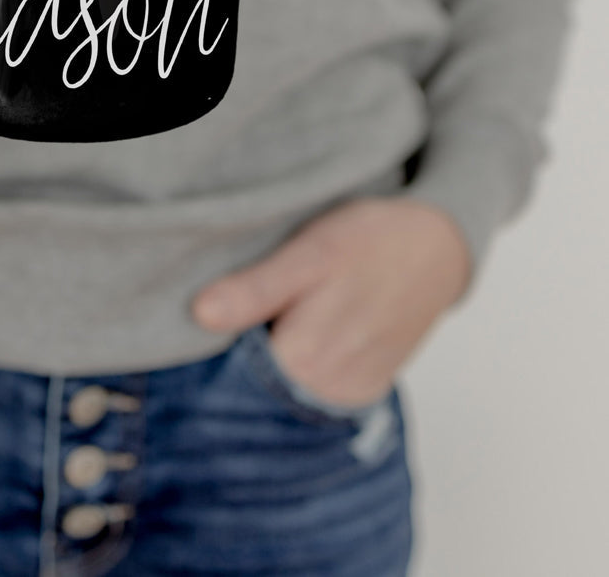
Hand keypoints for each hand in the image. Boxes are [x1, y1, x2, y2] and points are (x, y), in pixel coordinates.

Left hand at [190, 197, 472, 406]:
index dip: (208, 345)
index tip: (203, 314)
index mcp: (304, 360)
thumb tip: (200, 315)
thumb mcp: (308, 253)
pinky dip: (299, 363)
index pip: (228, 374)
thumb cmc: (368, 240)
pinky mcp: (364, 389)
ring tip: (280, 309)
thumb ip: (255, 290)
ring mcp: (349, 394)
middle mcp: (328, 391)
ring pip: (283, 388)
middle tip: (248, 302)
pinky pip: (314, 388)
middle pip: (254, 385)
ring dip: (269, 357)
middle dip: (238, 352)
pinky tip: (304, 325)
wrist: (435, 245)